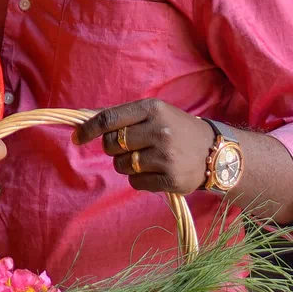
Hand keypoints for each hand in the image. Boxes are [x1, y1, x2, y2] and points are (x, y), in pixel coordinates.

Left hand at [74, 99, 213, 193]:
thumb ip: (125, 117)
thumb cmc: (178, 129)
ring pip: (121, 165)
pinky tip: (156, 171)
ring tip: (146, 159)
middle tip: (129, 147)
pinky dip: (140, 179)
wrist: (216, 152)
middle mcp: (158, 130)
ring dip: (126, 165)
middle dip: (113, 148)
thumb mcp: (156, 113)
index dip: (88, 130)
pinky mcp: (170, 178)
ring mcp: (165, 156)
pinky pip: (135, 182)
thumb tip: (86, 121)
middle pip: (111, 144)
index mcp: (153, 109)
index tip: (77, 137)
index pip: (109, 119)